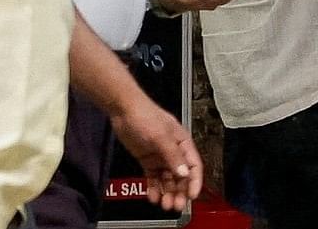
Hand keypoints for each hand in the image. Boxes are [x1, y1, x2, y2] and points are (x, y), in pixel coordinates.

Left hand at [115, 97, 203, 216]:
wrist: (123, 111)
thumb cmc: (145, 116)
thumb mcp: (161, 136)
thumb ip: (173, 156)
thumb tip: (184, 173)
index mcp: (182, 143)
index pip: (194, 165)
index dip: (194, 181)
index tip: (192, 196)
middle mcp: (173, 151)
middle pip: (181, 176)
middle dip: (180, 192)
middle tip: (176, 205)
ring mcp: (160, 156)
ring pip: (167, 179)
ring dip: (167, 192)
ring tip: (164, 204)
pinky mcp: (148, 160)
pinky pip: (154, 177)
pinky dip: (154, 188)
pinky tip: (153, 196)